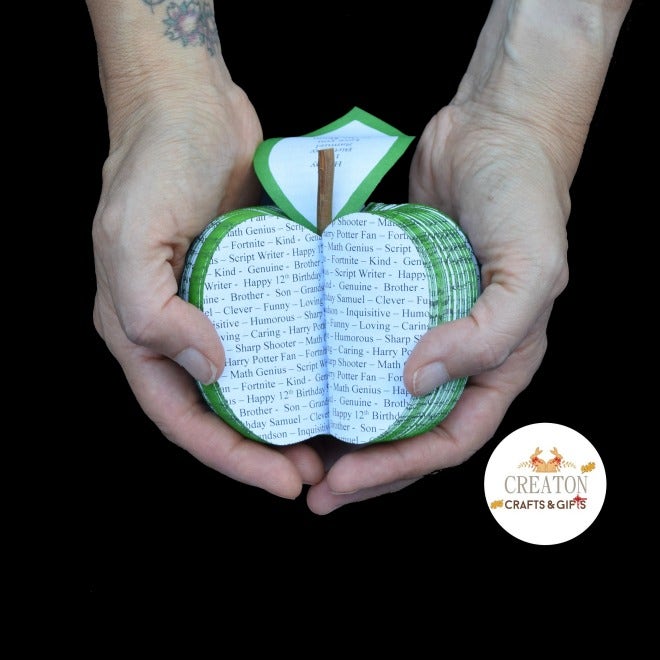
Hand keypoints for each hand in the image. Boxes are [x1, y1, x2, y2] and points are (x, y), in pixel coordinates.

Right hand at [91, 79, 324, 497]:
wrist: (189, 102)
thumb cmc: (153, 161)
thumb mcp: (133, 233)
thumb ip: (152, 309)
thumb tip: (208, 369)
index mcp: (140, 330)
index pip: (183, 418)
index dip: (232, 459)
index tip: (284, 482)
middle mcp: (177, 326)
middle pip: (220, 411)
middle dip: (264, 449)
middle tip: (315, 471)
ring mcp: (217, 305)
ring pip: (251, 380)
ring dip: (286, 414)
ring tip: (331, 439)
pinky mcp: (252, 280)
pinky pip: (276, 335)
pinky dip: (300, 364)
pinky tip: (332, 376)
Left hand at [302, 0, 632, 513]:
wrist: (494, 131)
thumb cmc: (523, 197)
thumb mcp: (529, 268)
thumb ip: (488, 333)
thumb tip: (416, 381)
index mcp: (500, 363)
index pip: (448, 440)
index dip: (398, 471)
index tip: (344, 483)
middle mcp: (462, 354)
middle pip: (411, 432)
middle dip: (366, 468)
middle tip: (315, 489)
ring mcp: (426, 326)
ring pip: (384, 398)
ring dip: (348, 430)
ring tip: (301, 451)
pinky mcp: (394, 296)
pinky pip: (365, 346)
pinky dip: (339, 373)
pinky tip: (306, 382)